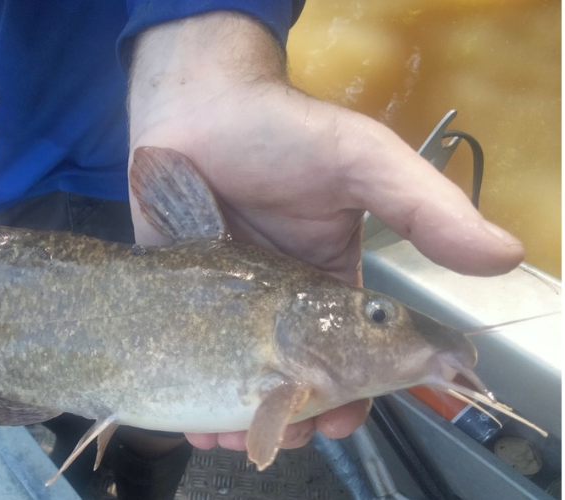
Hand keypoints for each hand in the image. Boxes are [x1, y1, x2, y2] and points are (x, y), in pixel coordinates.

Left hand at [127, 12, 522, 451]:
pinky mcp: (180, 299)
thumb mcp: (364, 163)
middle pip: (291, 380)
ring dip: (242, 418)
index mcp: (329, 281)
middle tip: (282, 433)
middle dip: (292, 417)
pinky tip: (195, 420)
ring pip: (239, 381)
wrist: (195, 105)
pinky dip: (194, 397)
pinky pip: (187, 360)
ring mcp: (227, 304)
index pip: (350, 355)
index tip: (344, 418)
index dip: (352, 393)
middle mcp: (279, 303)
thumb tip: (504, 255)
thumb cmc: (282, 132)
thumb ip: (425, 209)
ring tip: (233, 432)